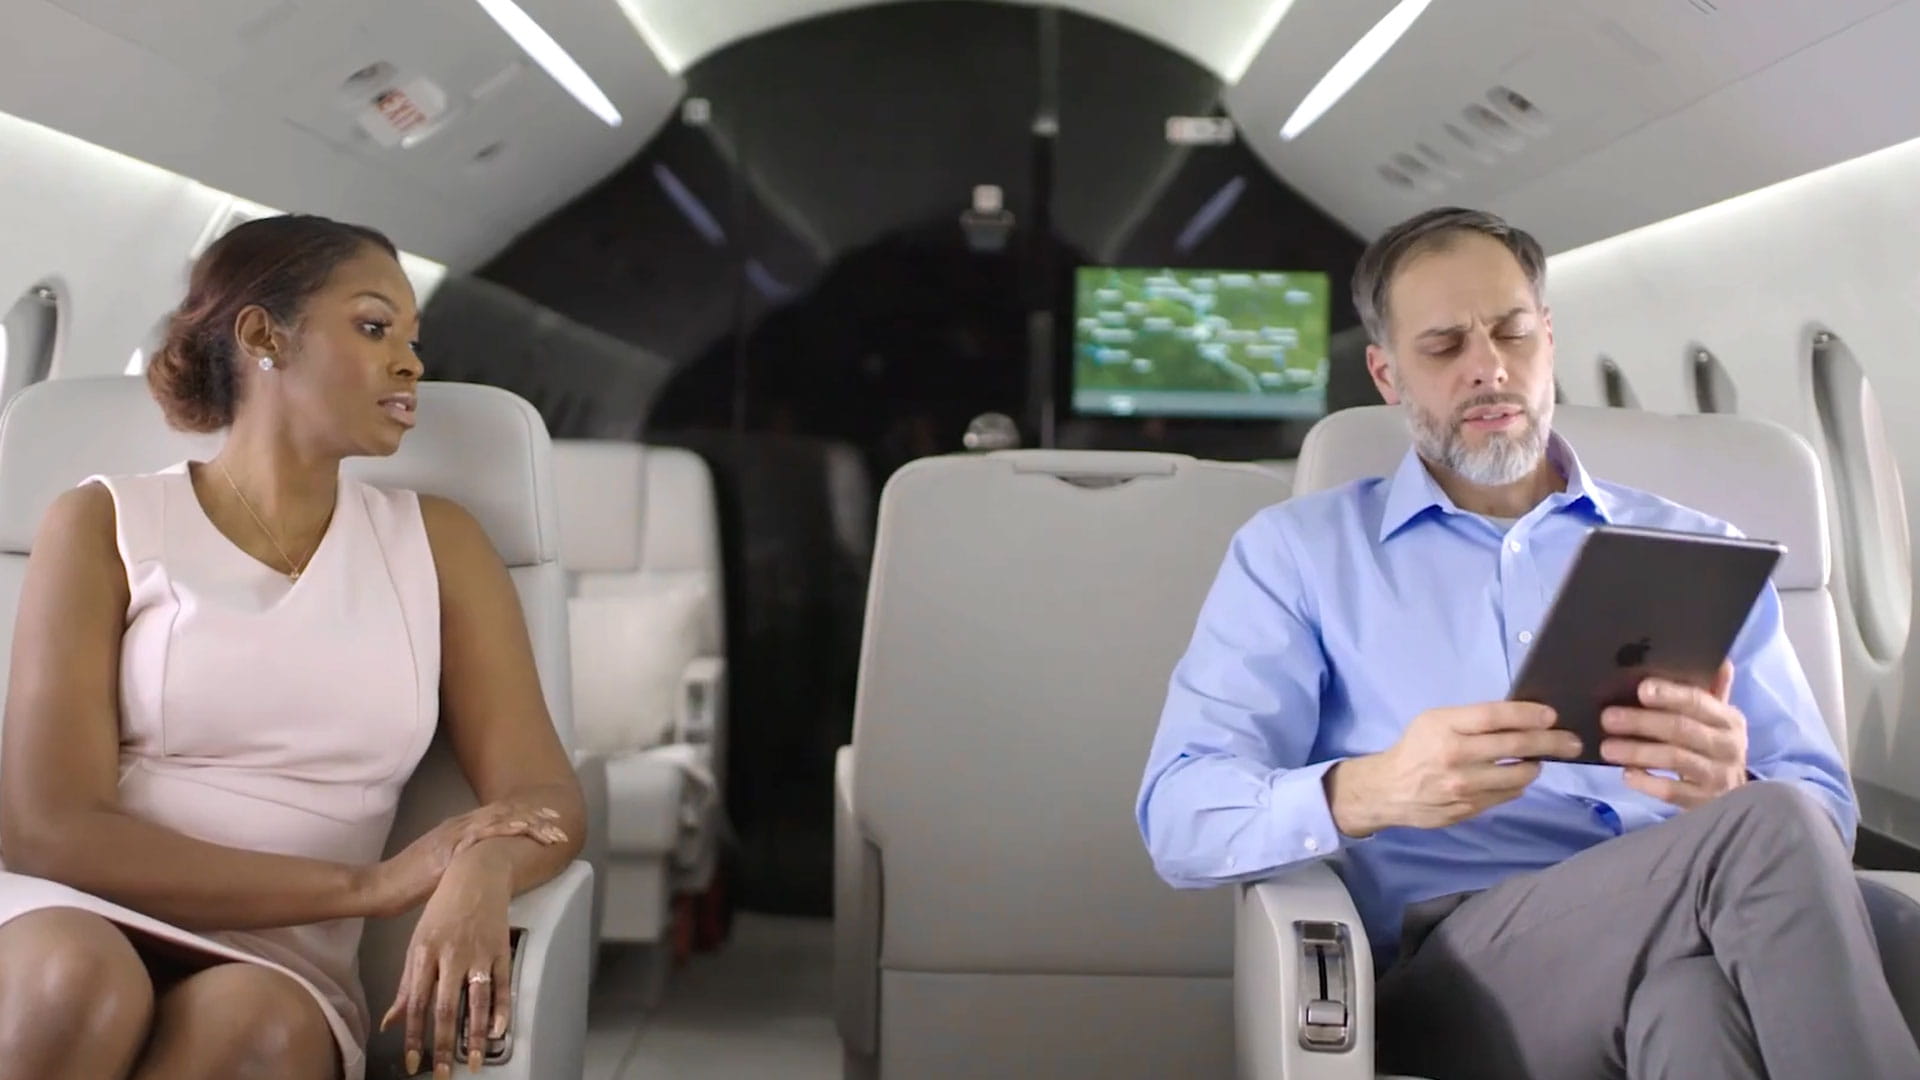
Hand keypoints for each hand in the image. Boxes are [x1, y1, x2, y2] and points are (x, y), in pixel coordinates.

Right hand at [362, 802, 564, 918]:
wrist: (380, 887)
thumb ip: (462, 867)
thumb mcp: (441, 871)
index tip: (548, 821)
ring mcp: (453, 835)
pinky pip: (480, 835)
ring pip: (498, 821)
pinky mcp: (447, 849)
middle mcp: (458, 827)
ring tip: (551, 827)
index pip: (498, 820)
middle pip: (504, 816)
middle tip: (559, 821)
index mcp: (458, 832)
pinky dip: (503, 830)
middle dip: (534, 818)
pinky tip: (520, 830)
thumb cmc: (406, 885)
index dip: (525, 818)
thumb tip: (483, 874)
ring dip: (527, 823)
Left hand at [381, 849, 514, 1076]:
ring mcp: (478, 952)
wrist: (476, 871)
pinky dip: (502, 1009)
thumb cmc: (442, 908)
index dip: (414, 1037)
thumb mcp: (417, 942)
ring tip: (475, 1061)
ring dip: (475, 1036)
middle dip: (443, 1046)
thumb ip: (406, 985)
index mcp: (424, 953)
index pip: (416, 1004)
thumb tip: (390, 1022)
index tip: (413, 1063)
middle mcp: (450, 955)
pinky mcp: (500, 948)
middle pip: (445, 1008)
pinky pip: (502, 984)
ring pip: (476, 1001)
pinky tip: (498, 1031)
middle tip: (444, 1074)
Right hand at [1328, 701, 1579, 836]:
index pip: (1494, 716)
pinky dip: (1517, 785)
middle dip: (1550, 741)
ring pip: (1517, 776)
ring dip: (1534, 766)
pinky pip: (1507, 796)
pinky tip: (1516, 777)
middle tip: (1572, 742)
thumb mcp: (1434, 721)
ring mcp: (1463, 787)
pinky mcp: (1469, 809)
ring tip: (1538, 759)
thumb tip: (1520, 718)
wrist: (1389, 790)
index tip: (1551, 715)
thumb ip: (1471, 720)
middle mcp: (1454, 757)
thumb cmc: (1416, 748)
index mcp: (1444, 728)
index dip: (1527, 714)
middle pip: (1513, 745)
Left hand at [1601, 661, 1746, 807]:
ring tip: (1607, 747)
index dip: (1670, 694)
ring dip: (1638, 751)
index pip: (1699, 702)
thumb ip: (1712, 691)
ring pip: (1675, 759)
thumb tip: (1720, 660)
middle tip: (1608, 718)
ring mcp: (1719, 776)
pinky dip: (1647, 782)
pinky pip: (1672, 791)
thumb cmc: (1713, 749)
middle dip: (1642, 722)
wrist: (1733, 798)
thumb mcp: (1716, 720)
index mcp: (1729, 720)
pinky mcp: (1704, 802)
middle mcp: (1728, 746)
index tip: (1641, 689)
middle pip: (1682, 729)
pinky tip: (1627, 775)